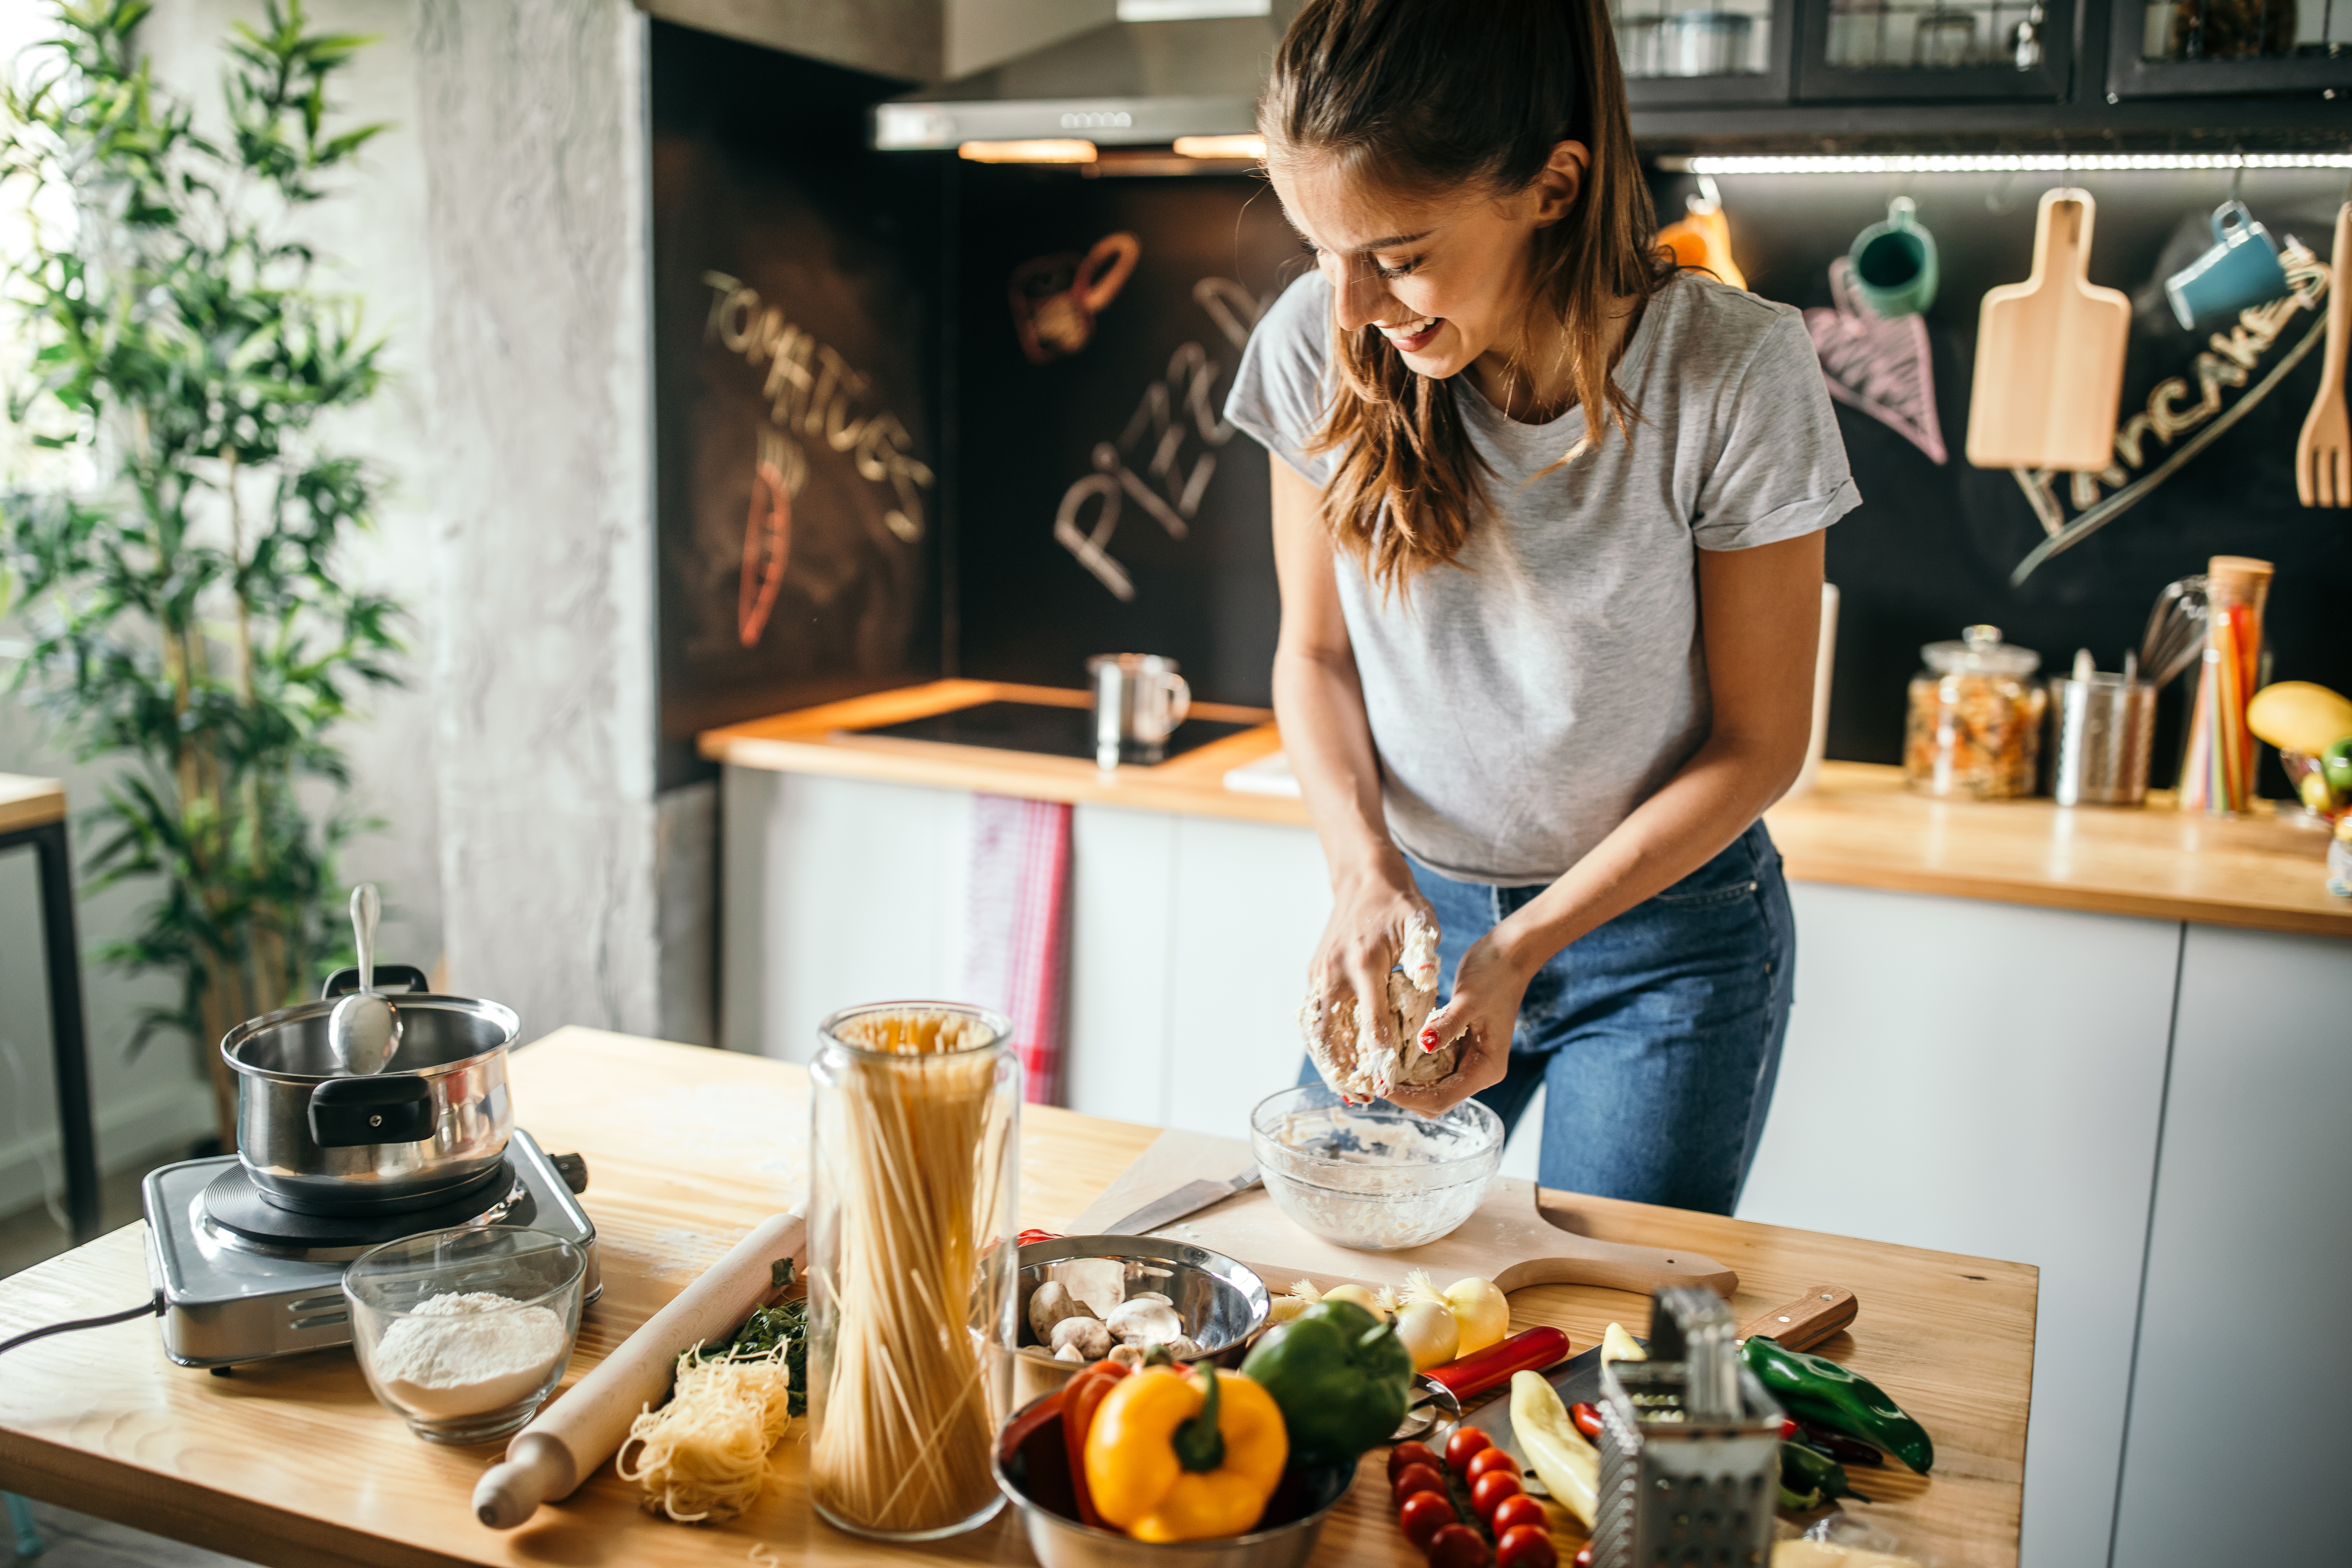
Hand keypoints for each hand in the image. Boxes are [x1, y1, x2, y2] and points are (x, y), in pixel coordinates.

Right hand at [1306, 864, 1432, 1104]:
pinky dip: (1319, 1041)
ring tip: (1345, 1089)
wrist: (1363, 876)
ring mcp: (1319, 972)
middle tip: (1359, 1099)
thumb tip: (1429, 980)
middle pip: (1330, 1033)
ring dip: (1326, 1061)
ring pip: (1315, 1028)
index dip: (1378, 1057)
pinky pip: (1312, 1014)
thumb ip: (1424, 957)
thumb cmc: (1399, 904)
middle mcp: (1334, 971)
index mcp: (1364, 963)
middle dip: (1343, 1070)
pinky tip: (1333, 1060)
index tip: (1384, 1087)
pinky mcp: (1314, 972)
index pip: (1370, 1021)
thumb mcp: (1421, 925)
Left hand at [1387, 931, 1532, 1115]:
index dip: (1411, 1098)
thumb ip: (1447, 1024)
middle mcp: (1478, 1071)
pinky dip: (1412, 1066)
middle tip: (1376, 1078)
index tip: (1383, 1086)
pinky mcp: (1458, 1048)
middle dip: (1406, 1095)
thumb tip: (1425, 1044)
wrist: (1507, 955)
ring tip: (1380, 1069)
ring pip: (1432, 1087)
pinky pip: (1432, 1067)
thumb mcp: (1469, 999)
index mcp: (1487, 1068)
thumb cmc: (1493, 974)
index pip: (1444, 1098)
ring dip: (1407, 1083)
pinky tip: (1392, 1053)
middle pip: (1437, 1100)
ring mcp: (1468, 1061)